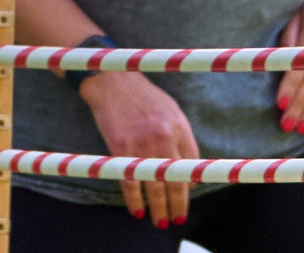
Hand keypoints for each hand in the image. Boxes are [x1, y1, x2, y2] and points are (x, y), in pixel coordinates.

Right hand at [80, 71, 197, 226]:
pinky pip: (131, 182)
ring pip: (155, 187)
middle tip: (177, 220)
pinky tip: (138, 211)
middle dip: (178, 205)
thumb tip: (188, 170)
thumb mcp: (171, 111)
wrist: (112, 81)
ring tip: (160, 222)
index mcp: (179, 128)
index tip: (186, 198)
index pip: (191, 166)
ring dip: (159, 209)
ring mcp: (142, 144)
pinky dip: (134, 200)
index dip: (189, 187)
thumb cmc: (143, 96)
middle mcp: (163, 138)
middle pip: (176, 182)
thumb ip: (181, 138)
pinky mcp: (121, 148)